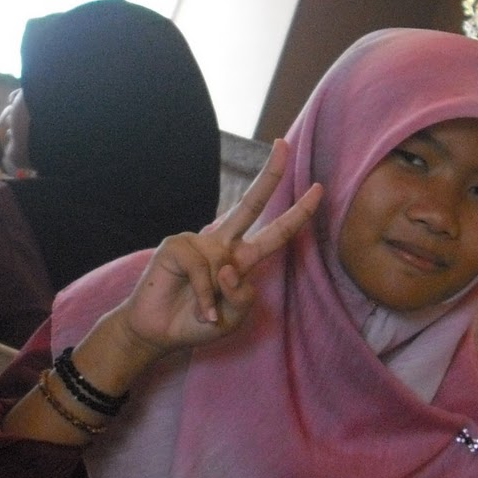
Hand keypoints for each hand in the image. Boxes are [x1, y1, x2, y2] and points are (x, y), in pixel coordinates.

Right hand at [114, 139, 322, 361]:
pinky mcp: (176, 245)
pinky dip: (204, 296)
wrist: (158, 332)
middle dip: (270, 175)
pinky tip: (199, 310)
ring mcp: (199, 242)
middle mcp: (223, 244)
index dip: (297, 213)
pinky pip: (203, 270)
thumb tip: (230, 267)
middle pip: (252, 204)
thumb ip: (243, 297)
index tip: (319, 190)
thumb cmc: (196, 323)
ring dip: (219, 296)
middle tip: (284, 145)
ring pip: (226, 262)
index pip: (275, 232)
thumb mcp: (233, 318)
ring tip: (205, 315)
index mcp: (241, 258)